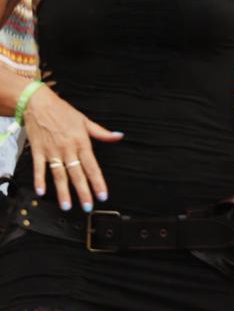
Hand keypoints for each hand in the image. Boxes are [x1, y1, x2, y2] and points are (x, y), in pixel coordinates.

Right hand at [23, 86, 122, 211]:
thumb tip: (119, 135)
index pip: (92, 166)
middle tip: (87, 206)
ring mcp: (52, 151)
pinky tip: (41, 192)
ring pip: (59, 175)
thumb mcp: (85, 121)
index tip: (102, 195)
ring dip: (63, 191)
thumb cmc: (63, 112)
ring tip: (67, 206)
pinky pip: (39, 168)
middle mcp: (68, 149)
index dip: (98, 182)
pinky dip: (39, 180)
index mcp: (82, 142)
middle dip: (83, 192)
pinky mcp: (38, 151)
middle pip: (77, 174)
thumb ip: (102, 133)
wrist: (39, 104)